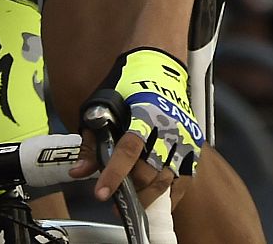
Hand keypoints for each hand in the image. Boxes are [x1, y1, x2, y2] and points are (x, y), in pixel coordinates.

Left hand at [72, 48, 202, 207]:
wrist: (160, 68)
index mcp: (143, 113)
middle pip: (148, 172)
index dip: (114, 174)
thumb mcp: (102, 105)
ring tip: (130, 203)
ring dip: (146, 198)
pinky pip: (182, 181)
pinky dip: (168, 197)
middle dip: (130, 191)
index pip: (128, 150)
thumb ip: (91, 141)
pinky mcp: (193, 146)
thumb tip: (79, 171)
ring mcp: (183, 138)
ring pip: (165, 181)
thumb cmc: (127, 87)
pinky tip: (153, 202)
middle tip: (114, 200)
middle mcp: (167, 126)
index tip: (101, 193)